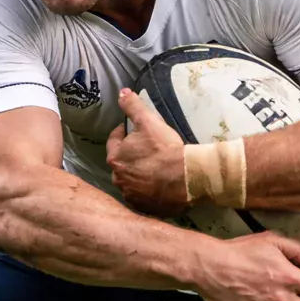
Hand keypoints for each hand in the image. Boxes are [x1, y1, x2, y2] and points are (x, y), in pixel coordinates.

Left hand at [107, 87, 189, 216]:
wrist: (186, 177)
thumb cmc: (165, 148)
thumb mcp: (149, 122)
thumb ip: (133, 106)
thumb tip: (122, 92)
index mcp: (115, 158)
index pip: (113, 142)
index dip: (122, 133)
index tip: (130, 130)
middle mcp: (118, 179)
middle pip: (121, 164)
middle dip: (129, 157)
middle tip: (145, 151)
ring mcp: (131, 196)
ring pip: (131, 182)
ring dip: (138, 175)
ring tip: (153, 169)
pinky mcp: (145, 208)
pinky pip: (143, 197)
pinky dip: (148, 191)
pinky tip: (159, 185)